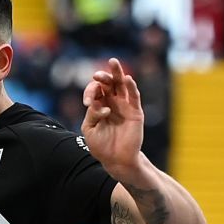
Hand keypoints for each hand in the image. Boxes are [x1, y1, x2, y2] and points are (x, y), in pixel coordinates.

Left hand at [80, 57, 146, 180]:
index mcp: (99, 105)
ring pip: (122, 85)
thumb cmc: (101, 146)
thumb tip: (96, 103)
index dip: (90, 92)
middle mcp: (112, 102)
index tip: (87, 103)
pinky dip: (131, 87)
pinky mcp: (135, 112)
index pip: (95, 91)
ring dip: (117, 73)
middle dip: (103, 77)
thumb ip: (91, 114)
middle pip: (109, 83)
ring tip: (113, 62)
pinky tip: (127, 79)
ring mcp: (124, 106)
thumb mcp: (89, 130)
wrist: (117, 160)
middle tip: (97, 75)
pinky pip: (134, 97)